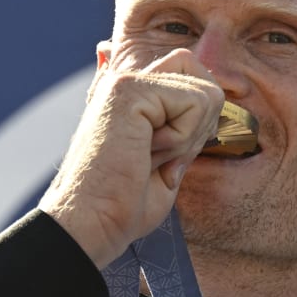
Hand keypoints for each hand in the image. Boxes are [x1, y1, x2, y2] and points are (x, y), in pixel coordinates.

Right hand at [39, 49, 223, 268]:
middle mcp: (126, 80)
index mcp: (132, 94)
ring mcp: (126, 81)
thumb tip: (205, 90)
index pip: (190, 71)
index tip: (168, 155)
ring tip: (150, 156)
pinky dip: (181, 140)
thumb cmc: (124, 203)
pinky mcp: (129, 89)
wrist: (91, 224)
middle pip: (200, 71)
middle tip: (164, 155)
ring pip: (205, 92)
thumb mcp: (166, 156)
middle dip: (201, 122)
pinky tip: (146, 153)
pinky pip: (195, 104)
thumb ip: (182, 121)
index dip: (198, 117)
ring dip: (188, 137)